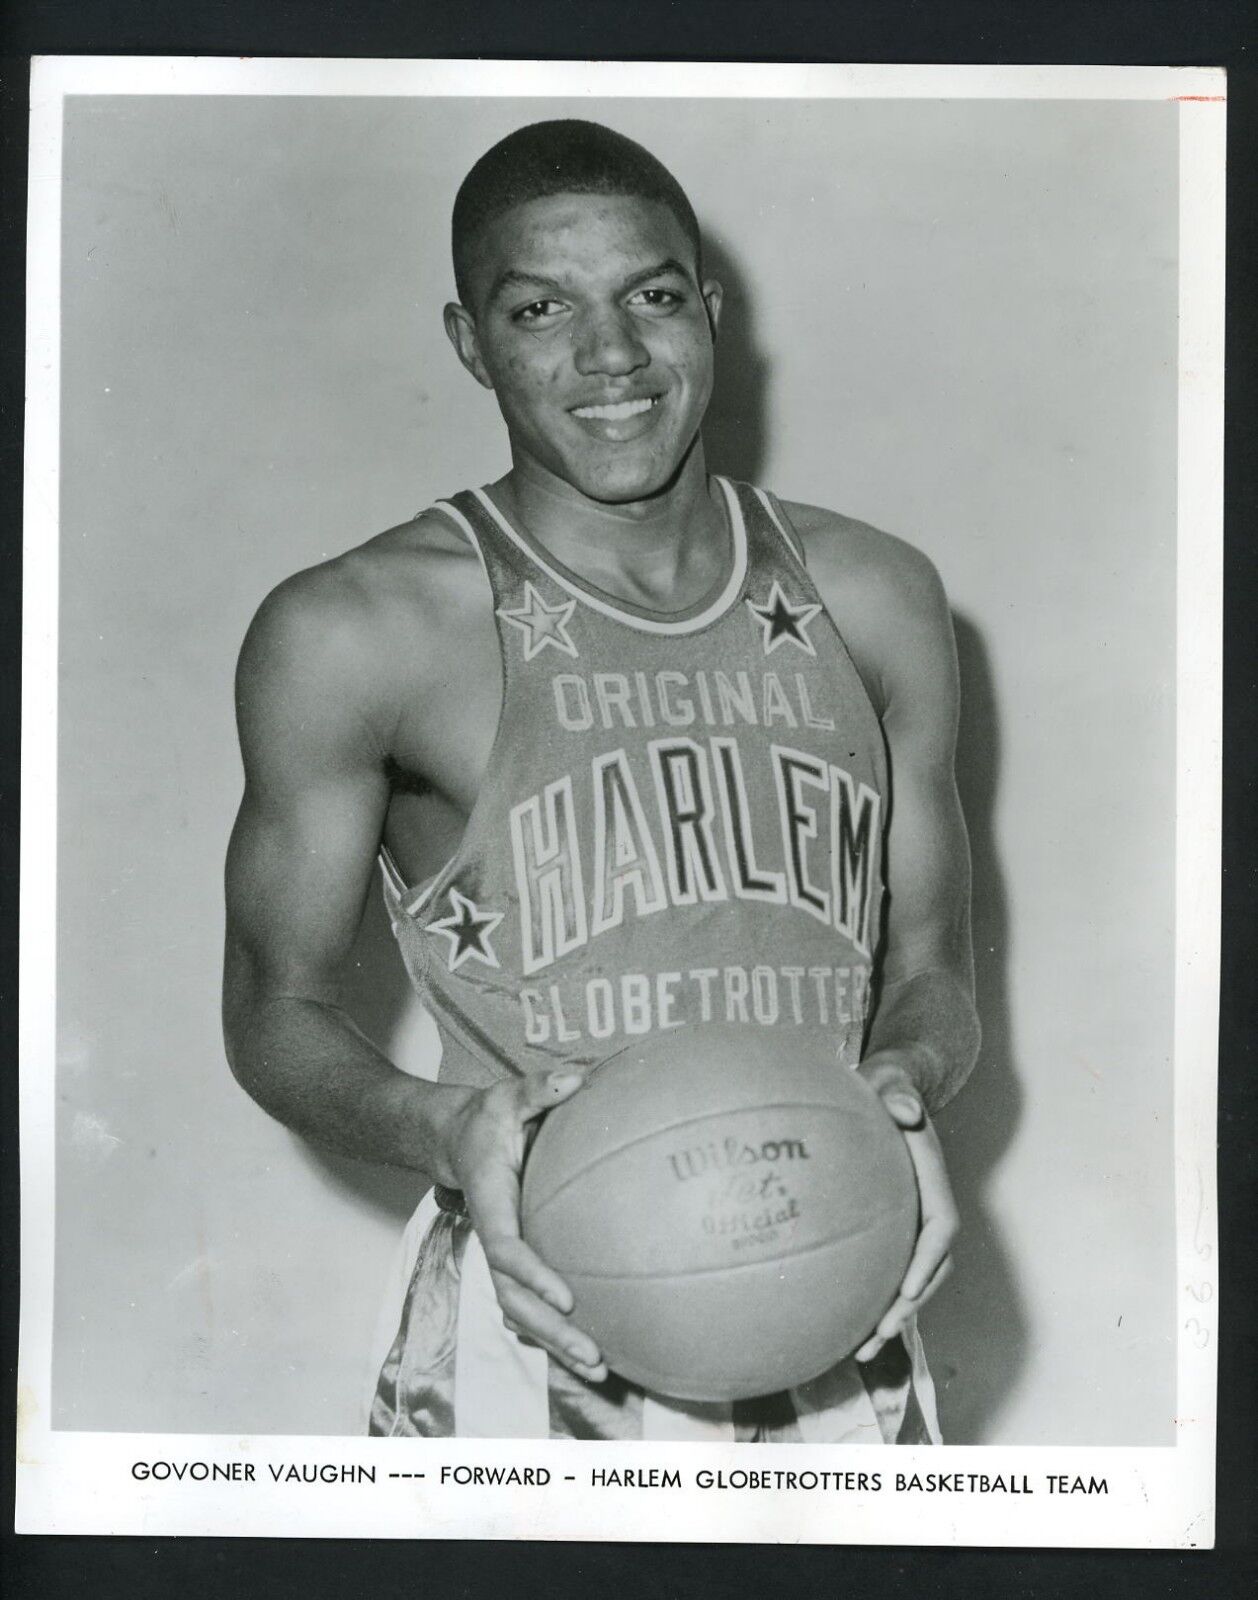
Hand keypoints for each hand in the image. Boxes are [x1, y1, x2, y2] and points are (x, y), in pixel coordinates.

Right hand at [442, 1069, 607, 1384]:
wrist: (458, 1140)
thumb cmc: (491, 1117)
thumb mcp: (510, 1095)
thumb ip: (540, 1088)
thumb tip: (577, 1078)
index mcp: (492, 1204)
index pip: (506, 1249)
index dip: (532, 1275)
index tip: (567, 1296)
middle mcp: (496, 1237)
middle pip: (514, 1299)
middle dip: (550, 1330)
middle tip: (593, 1354)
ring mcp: (505, 1254)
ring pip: (521, 1310)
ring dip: (555, 1341)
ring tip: (600, 1366)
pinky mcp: (518, 1260)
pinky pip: (532, 1302)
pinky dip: (555, 1328)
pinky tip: (595, 1347)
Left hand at [853, 1050, 958, 1362]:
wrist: (886, 1090)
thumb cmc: (884, 1087)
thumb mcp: (889, 1082)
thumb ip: (898, 1096)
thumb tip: (907, 1111)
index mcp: (931, 1179)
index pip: (940, 1225)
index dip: (928, 1260)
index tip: (906, 1288)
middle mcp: (926, 1206)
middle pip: (930, 1266)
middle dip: (910, 1305)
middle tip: (881, 1333)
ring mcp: (910, 1221)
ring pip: (911, 1279)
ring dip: (893, 1317)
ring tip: (862, 1352)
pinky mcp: (890, 1230)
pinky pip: (885, 1272)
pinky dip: (871, 1302)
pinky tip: (837, 1327)